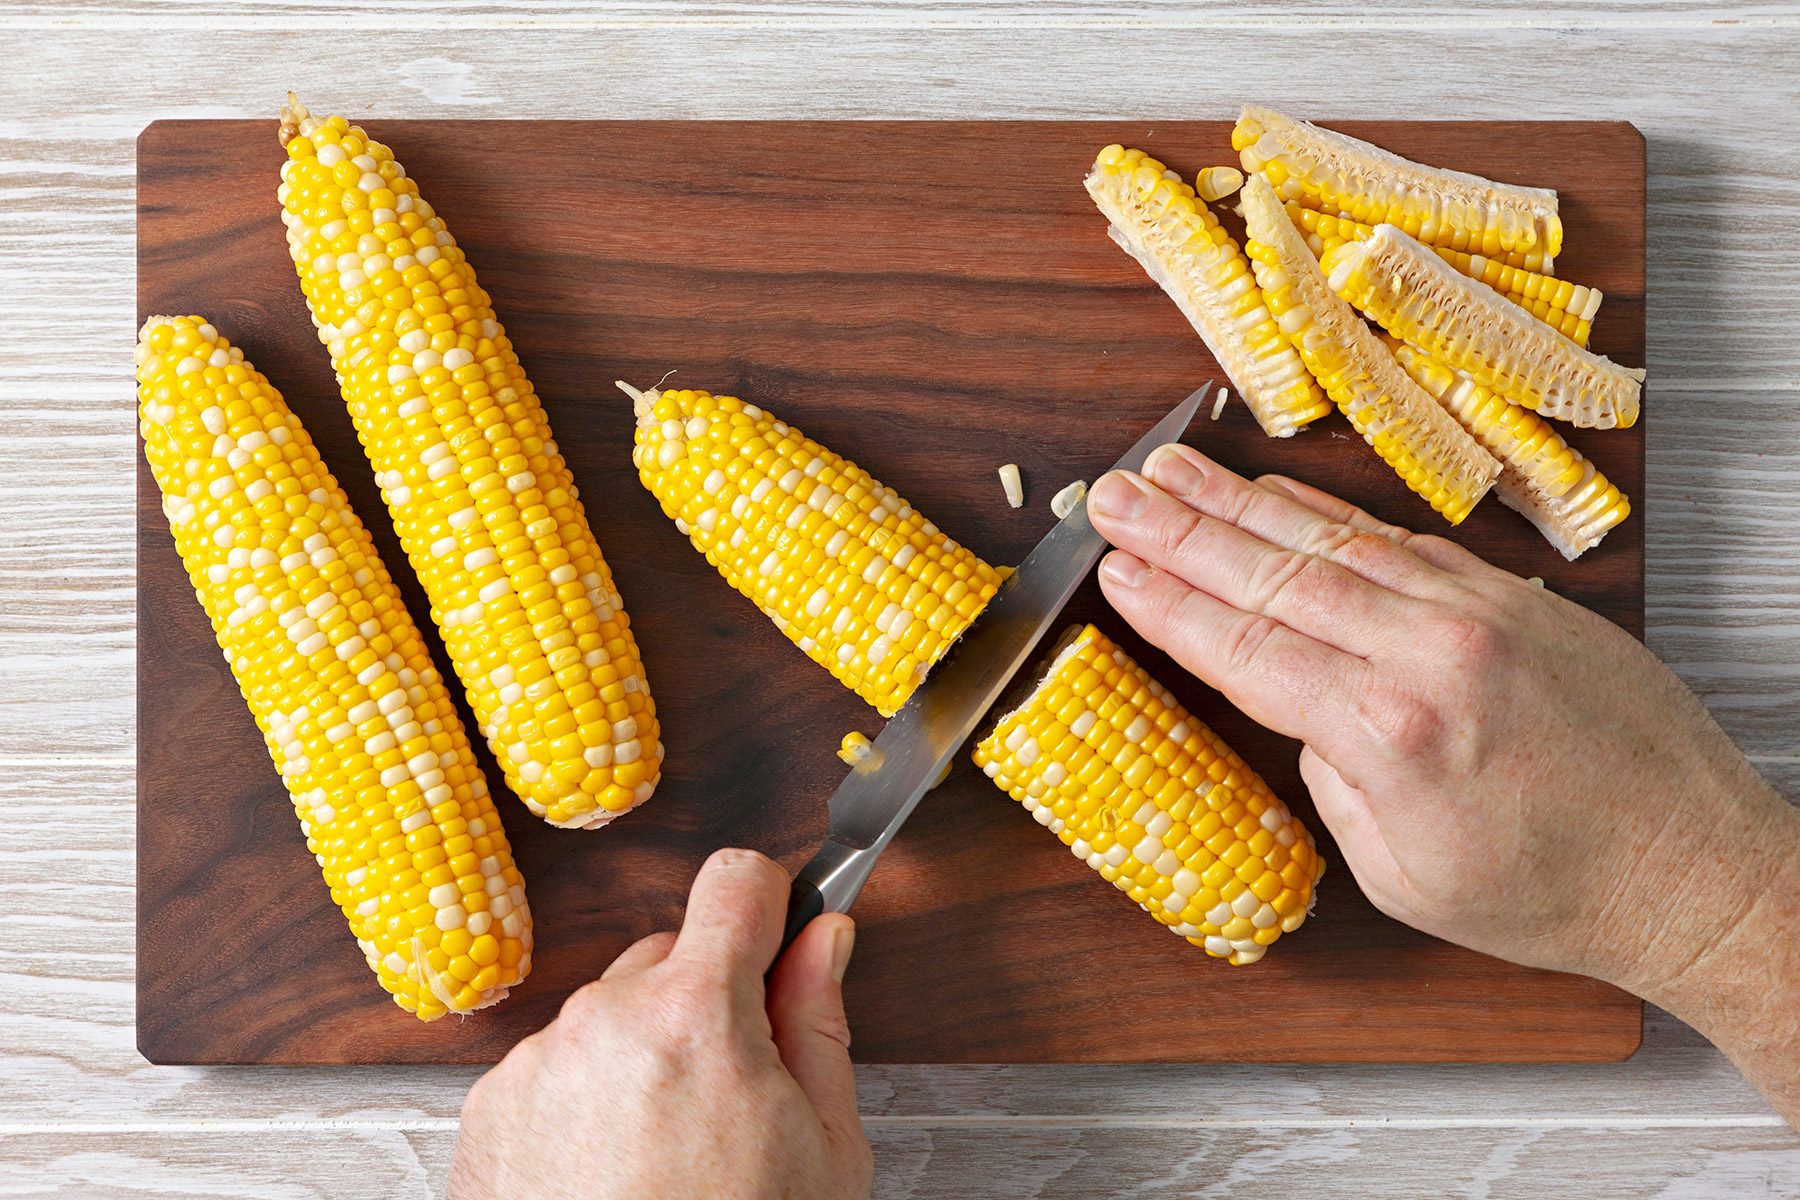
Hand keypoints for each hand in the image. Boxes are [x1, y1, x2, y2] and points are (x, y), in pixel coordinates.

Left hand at [451, 849, 870, 1198]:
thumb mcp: (825, 1150)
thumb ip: (820, 1022)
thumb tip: (826, 940)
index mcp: (697, 1014)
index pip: (736, 881)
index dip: (771, 901)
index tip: (778, 929)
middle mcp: (603, 1020)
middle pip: (670, 953)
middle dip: (707, 999)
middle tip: (733, 1091)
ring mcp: (537, 1063)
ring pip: (608, 1010)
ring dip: (641, 1049)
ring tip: (667, 1150)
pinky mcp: (488, 1108)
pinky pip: (553, 1064)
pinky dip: (584, 1097)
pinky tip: (613, 1168)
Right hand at [1085, 447, 1797, 1121]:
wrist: (1691, 867)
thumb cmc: (1555, 893)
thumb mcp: (1402, 874)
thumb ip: (1332, 779)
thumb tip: (1302, 710)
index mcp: (1390, 733)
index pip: (1247, 649)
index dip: (1171, 605)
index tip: (1116, 569)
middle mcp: (1431, 652)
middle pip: (1274, 575)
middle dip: (1181, 531)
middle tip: (1116, 494)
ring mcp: (1476, 612)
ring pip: (1330, 542)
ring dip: (1239, 504)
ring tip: (1172, 471)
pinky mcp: (1511, 597)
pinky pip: (1396, 540)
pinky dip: (1326, 514)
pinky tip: (1274, 495)